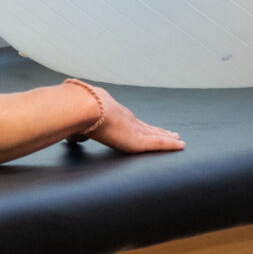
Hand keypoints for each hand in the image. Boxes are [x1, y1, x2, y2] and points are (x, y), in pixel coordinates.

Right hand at [67, 82, 183, 153]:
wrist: (84, 107)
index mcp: (113, 116)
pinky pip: (158, 144)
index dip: (142, 126)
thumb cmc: (79, 113)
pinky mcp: (138, 141)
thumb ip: (79, 130)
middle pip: (146, 128)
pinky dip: (170, 145)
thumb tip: (71, 138)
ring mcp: (133, 129)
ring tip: (177, 138)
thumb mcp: (79, 121)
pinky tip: (181, 145)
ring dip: (167, 137)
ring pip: (155, 135)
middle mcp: (126, 121)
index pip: (131, 123)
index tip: (149, 128)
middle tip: (170, 133)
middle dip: (158, 131)